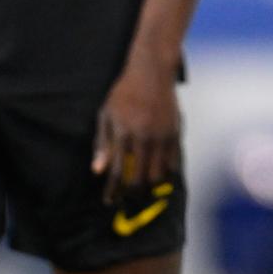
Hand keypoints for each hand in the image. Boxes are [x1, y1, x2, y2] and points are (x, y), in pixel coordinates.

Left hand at [93, 57, 180, 202]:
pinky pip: (173, 161)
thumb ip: (102, 144)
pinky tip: (159, 175)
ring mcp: (161, 136)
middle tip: (127, 198)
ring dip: (149, 185)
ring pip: (158, 174)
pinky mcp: (175, 132)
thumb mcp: (106, 115)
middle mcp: (143, 138)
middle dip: (132, 193)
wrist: (151, 72)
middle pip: (139, 178)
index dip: (113, 191)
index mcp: (123, 135)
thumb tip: (97, 171)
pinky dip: (166, 172)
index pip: (117, 173)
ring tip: (143, 189)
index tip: (110, 201)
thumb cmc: (123, 92)